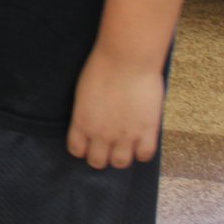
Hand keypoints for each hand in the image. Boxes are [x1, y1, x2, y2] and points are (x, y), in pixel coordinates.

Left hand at [66, 50, 165, 168]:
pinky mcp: (146, 132)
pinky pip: (144, 155)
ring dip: (121, 156)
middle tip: (108, 144)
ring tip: (125, 144)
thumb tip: (94, 121)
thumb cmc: (102, 67)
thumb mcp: (84, 92)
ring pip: (120, 163)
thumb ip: (87, 112)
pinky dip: (142, 151)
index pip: (77, 150)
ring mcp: (125, 136)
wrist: (127, 59)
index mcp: (82, 123)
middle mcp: (101, 135)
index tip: (89, 142)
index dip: (83, 148)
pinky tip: (141, 140)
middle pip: (97, 162)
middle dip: (101, 155)